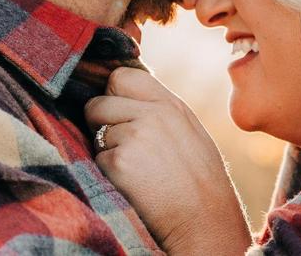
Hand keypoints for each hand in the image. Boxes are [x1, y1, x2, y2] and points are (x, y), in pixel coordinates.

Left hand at [85, 67, 251, 254]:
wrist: (205, 223)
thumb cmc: (199, 183)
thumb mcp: (189, 133)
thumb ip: (160, 110)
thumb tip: (124, 97)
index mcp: (171, 104)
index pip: (121, 76)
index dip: (113, 95)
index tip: (120, 114)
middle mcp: (153, 113)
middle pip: (98, 102)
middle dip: (101, 122)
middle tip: (123, 147)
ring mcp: (135, 135)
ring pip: (95, 132)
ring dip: (105, 150)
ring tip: (135, 171)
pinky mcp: (119, 161)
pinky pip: (96, 159)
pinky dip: (107, 174)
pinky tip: (132, 186)